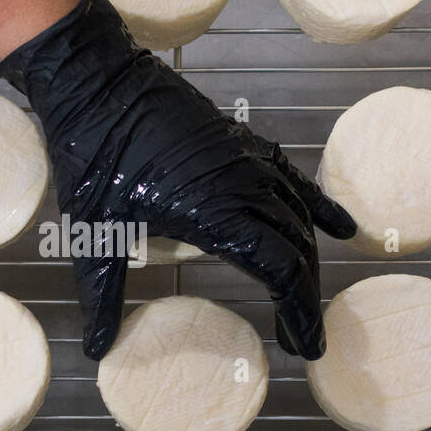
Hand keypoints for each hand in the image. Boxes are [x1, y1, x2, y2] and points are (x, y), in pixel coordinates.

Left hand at [0, 0, 356, 360]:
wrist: (96, 81)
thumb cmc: (93, 154)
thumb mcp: (94, 234)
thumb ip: (102, 296)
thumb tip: (98, 349)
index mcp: (215, 213)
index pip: (280, 270)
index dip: (299, 312)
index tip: (306, 347)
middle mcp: (244, 185)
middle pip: (296, 249)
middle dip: (303, 297)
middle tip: (300, 338)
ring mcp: (247, 159)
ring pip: (297, 216)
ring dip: (306, 259)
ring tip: (301, 297)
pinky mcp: (241, 141)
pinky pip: (292, 179)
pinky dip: (317, 206)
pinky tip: (337, 225)